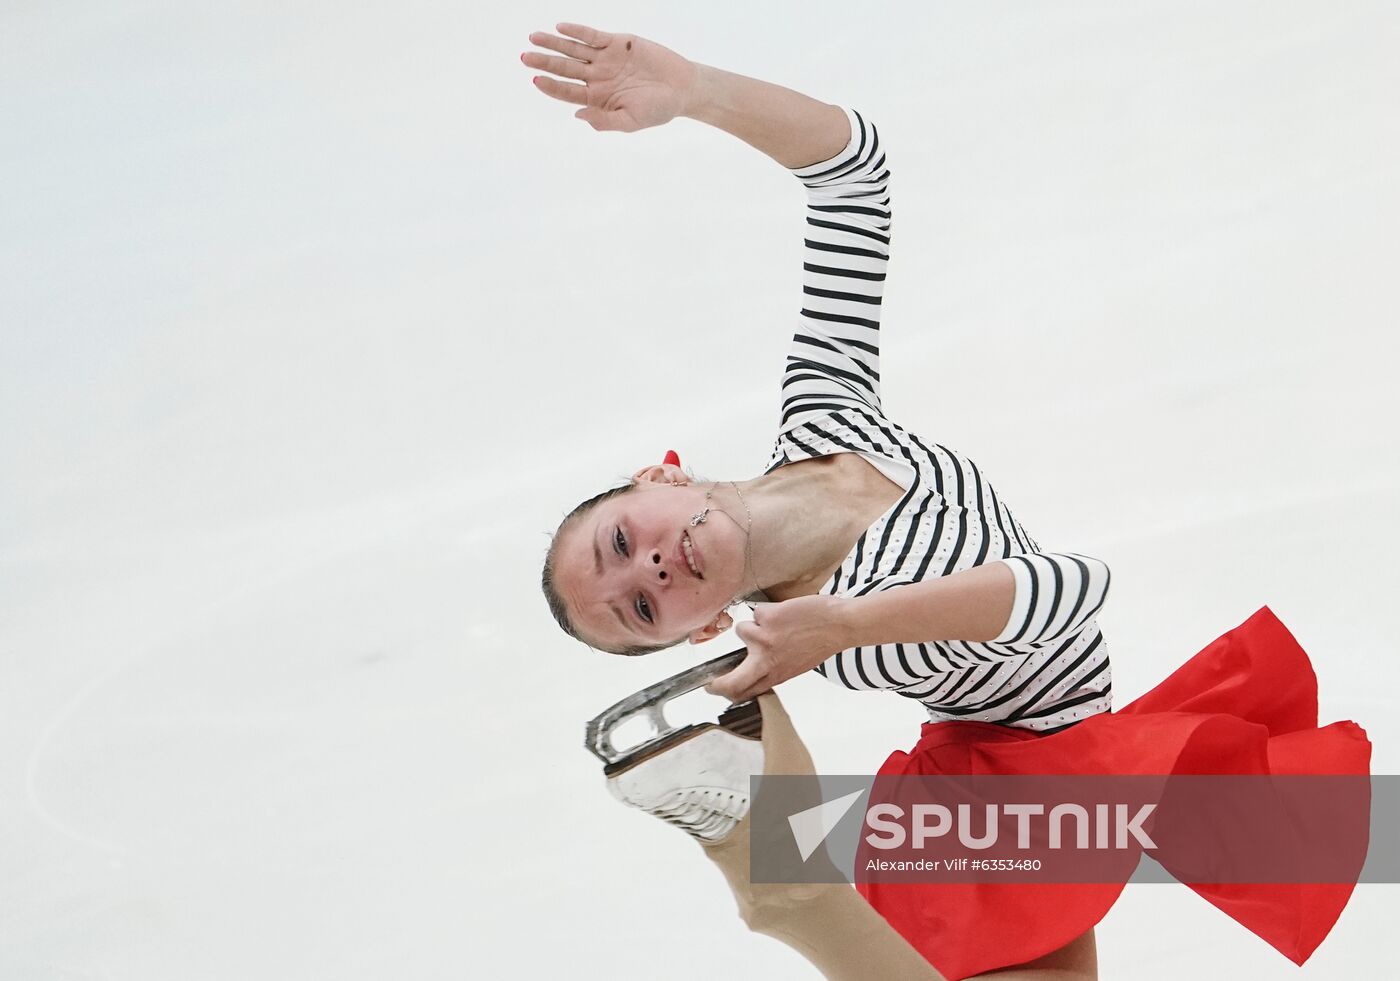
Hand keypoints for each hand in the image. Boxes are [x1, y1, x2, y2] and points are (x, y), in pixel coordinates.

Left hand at [522, 23, 697, 131]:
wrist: (682, 88)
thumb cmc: (658, 109)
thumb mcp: (631, 121)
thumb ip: (604, 120)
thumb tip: (577, 114)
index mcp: (598, 99)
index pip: (567, 92)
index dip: (551, 86)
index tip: (536, 80)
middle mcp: (597, 78)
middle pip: (565, 69)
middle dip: (544, 62)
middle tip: (524, 57)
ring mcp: (606, 59)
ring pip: (574, 50)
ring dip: (554, 44)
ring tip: (533, 38)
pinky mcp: (617, 43)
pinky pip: (592, 36)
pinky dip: (578, 31)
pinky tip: (561, 28)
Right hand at [704, 596, 849, 702]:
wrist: (840, 625)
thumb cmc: (821, 642)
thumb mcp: (795, 665)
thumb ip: (774, 668)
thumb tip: (755, 667)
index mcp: (776, 675)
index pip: (744, 692)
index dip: (726, 693)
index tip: (715, 689)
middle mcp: (767, 662)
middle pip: (731, 682)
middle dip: (716, 686)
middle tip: (710, 685)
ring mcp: (764, 640)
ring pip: (742, 630)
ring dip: (756, 623)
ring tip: (777, 623)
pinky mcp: (766, 619)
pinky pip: (757, 612)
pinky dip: (769, 610)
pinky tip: (786, 613)